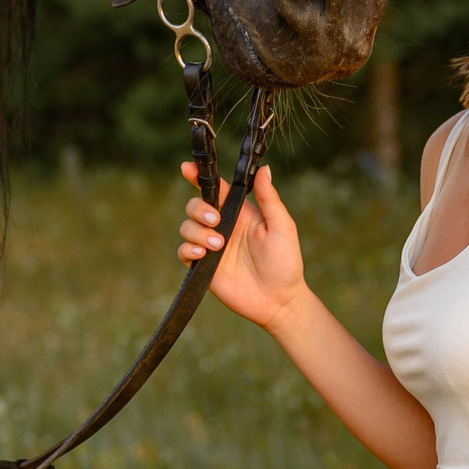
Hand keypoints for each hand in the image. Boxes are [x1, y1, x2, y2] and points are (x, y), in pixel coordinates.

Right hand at [174, 163, 305, 332]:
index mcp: (240, 213)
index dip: (199, 176)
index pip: (216, 189)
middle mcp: (223, 226)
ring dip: (197, 232)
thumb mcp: (282, 226)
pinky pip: (183, 252)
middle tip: (216, 221)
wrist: (279, 300)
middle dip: (199, 209)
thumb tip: (263, 168)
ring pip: (187, 227)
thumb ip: (270, 198)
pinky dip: (187, 249)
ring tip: (218, 246)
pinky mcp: (204, 267)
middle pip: (195, 206)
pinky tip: (201, 255)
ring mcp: (211, 246)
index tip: (187, 168)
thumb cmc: (286, 263)